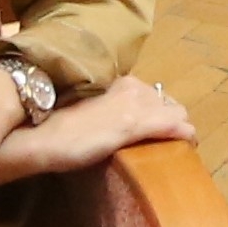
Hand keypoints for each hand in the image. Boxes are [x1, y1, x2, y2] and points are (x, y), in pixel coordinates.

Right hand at [0, 75, 195, 180]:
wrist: (40, 136)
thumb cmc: (52, 127)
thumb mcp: (82, 111)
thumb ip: (100, 110)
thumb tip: (106, 122)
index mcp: (115, 81)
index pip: (148, 91)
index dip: (154, 108)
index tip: (154, 123)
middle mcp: (129, 87)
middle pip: (165, 100)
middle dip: (169, 117)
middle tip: (168, 137)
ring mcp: (135, 105)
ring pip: (175, 112)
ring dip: (177, 127)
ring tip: (177, 144)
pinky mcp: (136, 125)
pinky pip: (175, 127)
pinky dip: (184, 135)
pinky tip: (188, 145)